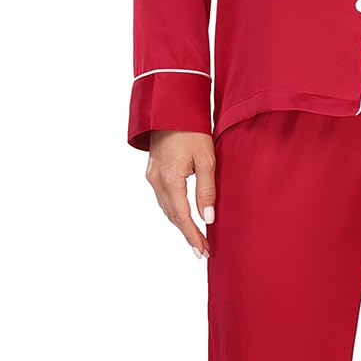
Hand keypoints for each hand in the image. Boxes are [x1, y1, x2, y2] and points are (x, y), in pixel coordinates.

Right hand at [145, 130, 215, 259]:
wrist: (171, 109)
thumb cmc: (192, 130)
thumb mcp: (206, 159)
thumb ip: (207, 190)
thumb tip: (208, 218)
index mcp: (170, 178)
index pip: (182, 216)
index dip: (193, 236)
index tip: (203, 251)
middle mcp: (156, 180)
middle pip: (172, 216)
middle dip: (187, 234)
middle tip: (202, 250)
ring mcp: (152, 176)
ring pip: (166, 209)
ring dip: (180, 224)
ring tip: (196, 238)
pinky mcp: (153, 172)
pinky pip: (163, 198)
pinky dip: (174, 211)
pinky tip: (184, 217)